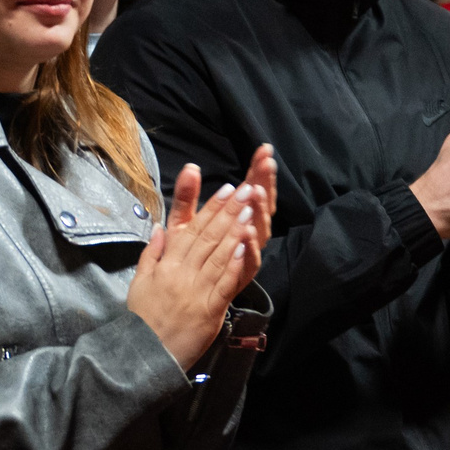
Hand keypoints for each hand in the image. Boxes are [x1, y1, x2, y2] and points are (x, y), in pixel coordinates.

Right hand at [127, 161, 266, 367]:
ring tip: (249, 209)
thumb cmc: (143, 318)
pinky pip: (224, 284)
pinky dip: (235, 265)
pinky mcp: (210, 310)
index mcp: (167, 265)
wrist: (145, 354)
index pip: (192, 230)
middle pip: (209, 237)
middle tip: (246, 189)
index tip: (226, 189)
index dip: (210, 208)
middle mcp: (183, 273)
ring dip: (235, 231)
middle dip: (228, 211)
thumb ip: (151, 254)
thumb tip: (159, 227)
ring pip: (219, 255)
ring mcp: (198, 291)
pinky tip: (245, 247)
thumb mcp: (139, 282)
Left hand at [169, 144, 278, 263]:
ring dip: (259, 211)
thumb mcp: (183, 223)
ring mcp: (248, 252)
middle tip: (267, 163)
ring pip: (260, 230)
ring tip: (256, 192)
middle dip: (264, 183)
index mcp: (235, 217)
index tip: (263, 150)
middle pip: (261, 204)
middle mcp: (247, 232)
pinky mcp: (243, 275)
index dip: (258, 169)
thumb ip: (187, 196)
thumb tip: (190, 167)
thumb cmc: (188, 258)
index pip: (252, 187)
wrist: (185, 299)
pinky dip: (250, 247)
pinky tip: (248, 232)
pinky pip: (250, 260)